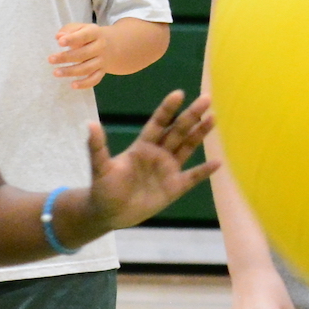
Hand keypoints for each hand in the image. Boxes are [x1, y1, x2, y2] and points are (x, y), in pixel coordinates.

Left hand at [49, 23, 110, 90]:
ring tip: (56, 72)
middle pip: (83, 54)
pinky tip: (73, 85)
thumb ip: (70, 30)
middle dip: (66, 57)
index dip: (72, 39)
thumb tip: (58, 36)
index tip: (59, 42)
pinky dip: (85, 84)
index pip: (84, 36)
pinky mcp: (102, 71)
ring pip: (87, 68)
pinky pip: (95, 79)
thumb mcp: (84, 28)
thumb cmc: (93, 36)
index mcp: (95, 33)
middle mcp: (100, 47)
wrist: (118, 45)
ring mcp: (102, 61)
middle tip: (50, 59)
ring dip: (71, 71)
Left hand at [78, 91, 219, 233]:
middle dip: (192, 115)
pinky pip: (193, 177)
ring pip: (188, 147)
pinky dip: (205, 171)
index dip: (168, 109)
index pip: (159, 123)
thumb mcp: (99, 167)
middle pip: (178, 130)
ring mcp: (168, 170)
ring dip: (201, 133)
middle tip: (206, 99)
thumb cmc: (103, 188)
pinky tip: (218, 163)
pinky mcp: (175, 187)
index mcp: (142, 146)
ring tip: (214, 118)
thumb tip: (89, 123)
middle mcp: (158, 153)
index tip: (179, 94)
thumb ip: (97, 146)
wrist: (109, 213)